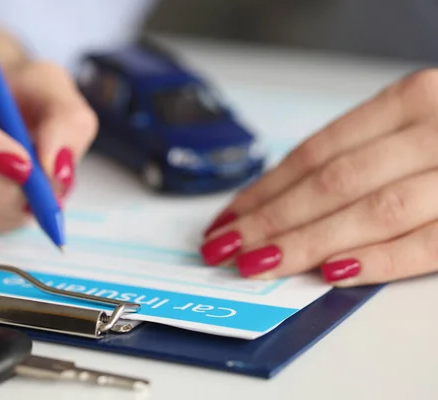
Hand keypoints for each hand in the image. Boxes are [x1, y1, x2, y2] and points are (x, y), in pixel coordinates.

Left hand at [200, 69, 437, 286]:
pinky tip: (331, 274)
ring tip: (256, 263)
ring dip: (305, 242)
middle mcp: (432, 132)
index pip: (315, 153)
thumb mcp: (415, 123)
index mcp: (408, 102)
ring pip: (371, 212)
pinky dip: (378, 260)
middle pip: (331, 183)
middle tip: (224, 246)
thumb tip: (283, 196)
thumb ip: (360, 151)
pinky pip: (427, 245)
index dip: (263, 188)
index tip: (226, 217)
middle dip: (269, 219)